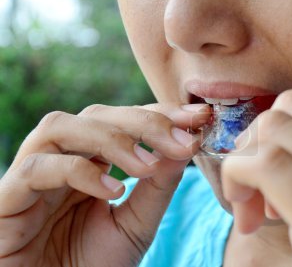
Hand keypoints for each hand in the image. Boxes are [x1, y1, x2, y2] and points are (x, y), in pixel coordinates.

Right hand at [0, 103, 209, 266]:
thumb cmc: (91, 264)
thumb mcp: (137, 223)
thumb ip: (158, 186)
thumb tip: (186, 144)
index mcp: (90, 161)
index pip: (124, 121)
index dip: (160, 114)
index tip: (199, 117)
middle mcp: (61, 159)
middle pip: (95, 114)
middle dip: (143, 122)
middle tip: (182, 139)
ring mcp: (31, 176)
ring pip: (60, 127)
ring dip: (111, 139)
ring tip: (147, 166)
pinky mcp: (7, 200)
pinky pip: (36, 169)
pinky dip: (78, 172)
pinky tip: (112, 191)